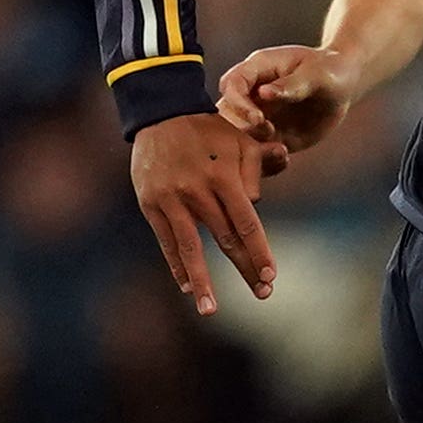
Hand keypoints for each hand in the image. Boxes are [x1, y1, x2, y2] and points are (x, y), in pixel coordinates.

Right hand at [129, 112, 286, 314]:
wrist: (161, 112)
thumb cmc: (209, 129)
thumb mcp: (240, 139)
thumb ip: (259, 164)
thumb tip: (268, 189)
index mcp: (223, 175)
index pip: (246, 222)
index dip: (259, 251)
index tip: (270, 275)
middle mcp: (197, 190)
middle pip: (225, 239)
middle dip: (245, 269)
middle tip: (262, 294)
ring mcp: (171, 199)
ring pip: (190, 248)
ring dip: (202, 282)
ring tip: (210, 310)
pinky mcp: (151, 203)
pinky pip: (166, 241)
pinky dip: (177, 265)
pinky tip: (187, 287)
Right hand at [218, 43, 362, 155]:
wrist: (342, 87)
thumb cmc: (329, 71)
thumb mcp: (316, 75)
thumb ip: (291, 85)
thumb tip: (264, 93)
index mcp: (256, 70)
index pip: (231, 85)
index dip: (239, 104)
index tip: (259, 119)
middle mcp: (251, 94)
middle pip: (225, 114)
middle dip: (239, 130)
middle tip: (269, 135)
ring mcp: (257, 118)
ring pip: (236, 137)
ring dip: (250, 149)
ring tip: (279, 151)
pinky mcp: (269, 138)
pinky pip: (257, 153)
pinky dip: (265, 161)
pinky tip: (284, 159)